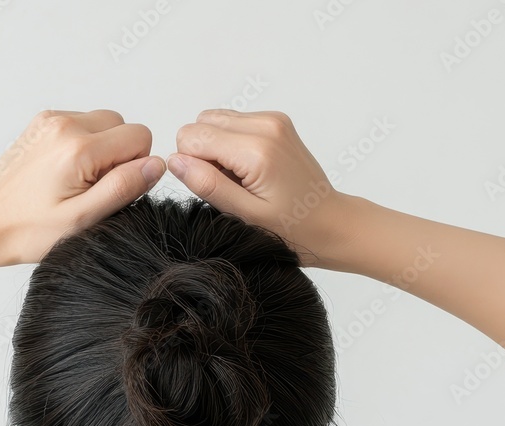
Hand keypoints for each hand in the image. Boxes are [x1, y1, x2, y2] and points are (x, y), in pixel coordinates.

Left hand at [0, 109, 165, 266]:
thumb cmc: (28, 230)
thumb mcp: (83, 220)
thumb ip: (123, 188)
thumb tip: (156, 165)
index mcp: (77, 147)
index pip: (139, 137)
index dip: (135, 168)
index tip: (109, 192)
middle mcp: (64, 124)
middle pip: (123, 126)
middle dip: (119, 157)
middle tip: (92, 191)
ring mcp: (50, 120)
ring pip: (104, 124)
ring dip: (102, 152)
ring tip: (76, 184)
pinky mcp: (42, 123)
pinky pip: (83, 125)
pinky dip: (84, 147)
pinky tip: (65, 175)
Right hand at [167, 110, 357, 267]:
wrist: (330, 222)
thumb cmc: (292, 228)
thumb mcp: (245, 215)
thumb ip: (208, 185)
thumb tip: (174, 161)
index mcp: (257, 150)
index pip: (191, 137)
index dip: (192, 165)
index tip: (215, 188)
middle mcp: (265, 124)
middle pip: (200, 123)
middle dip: (203, 155)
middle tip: (229, 186)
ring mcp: (272, 119)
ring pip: (214, 120)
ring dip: (216, 150)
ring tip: (240, 180)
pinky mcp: (275, 121)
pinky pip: (232, 123)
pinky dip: (231, 145)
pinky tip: (249, 171)